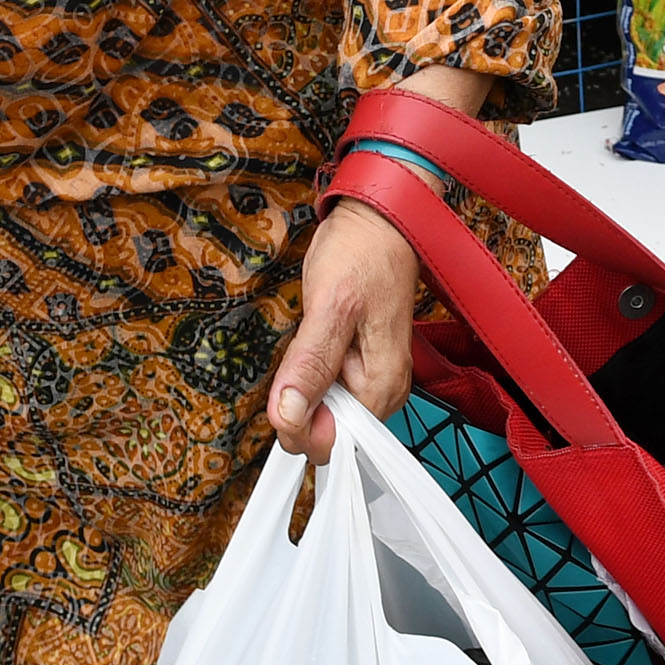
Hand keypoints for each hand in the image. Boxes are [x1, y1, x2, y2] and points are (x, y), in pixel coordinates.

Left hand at [268, 195, 422, 461]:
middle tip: (296, 357)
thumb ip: (310, 365)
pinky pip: (328, 390)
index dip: (298, 428)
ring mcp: (374, 378)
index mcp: (381, 386)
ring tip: (307, 344)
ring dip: (302, 389)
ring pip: (323, 411)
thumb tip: (289, 416)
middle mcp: (383, 390)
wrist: (377, 220)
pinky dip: (309, 376)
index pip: (333, 444)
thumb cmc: (361, 253)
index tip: (281, 397)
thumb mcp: (329, 306)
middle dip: (298, 406)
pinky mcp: (361, 365)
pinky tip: (310, 348)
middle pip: (327, 432)